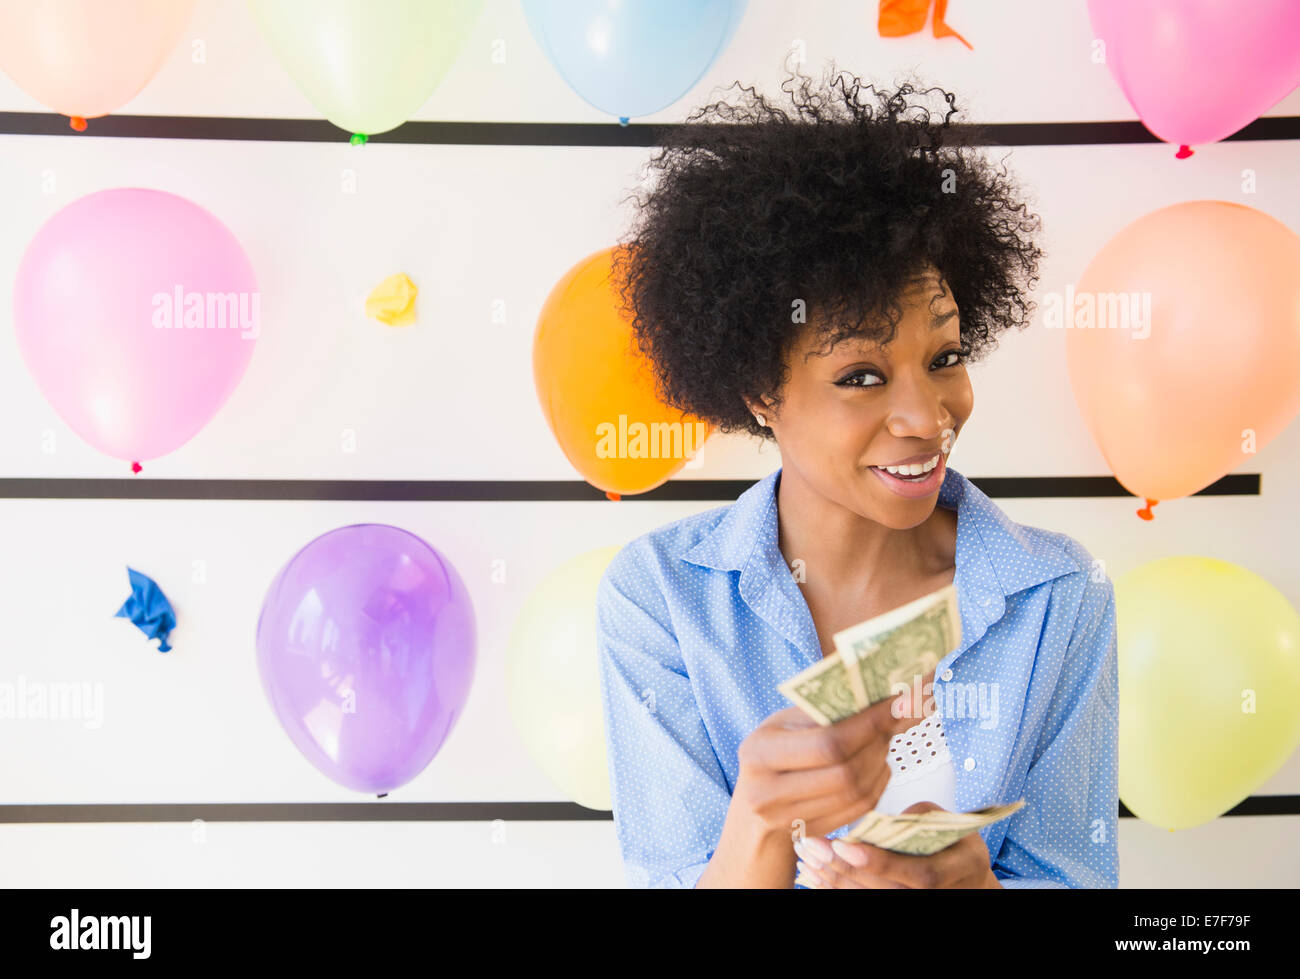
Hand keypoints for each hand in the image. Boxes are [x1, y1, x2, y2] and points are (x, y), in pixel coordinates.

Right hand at [731, 674, 935, 841]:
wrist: (753, 805)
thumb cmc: (774, 750)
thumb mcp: (785, 724)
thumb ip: (824, 710)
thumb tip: (882, 691)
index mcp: (760, 753)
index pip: (827, 743)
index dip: (869, 724)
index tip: (899, 702)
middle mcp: (767, 792)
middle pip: (845, 773)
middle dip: (878, 744)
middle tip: (894, 720)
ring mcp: (787, 821)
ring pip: (856, 793)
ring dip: (881, 764)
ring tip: (884, 740)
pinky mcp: (811, 835)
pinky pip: (858, 811)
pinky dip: (877, 785)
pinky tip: (877, 765)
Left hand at [795, 801, 1001, 888]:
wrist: (966, 879)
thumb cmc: (953, 843)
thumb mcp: (946, 821)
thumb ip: (917, 816)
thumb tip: (879, 821)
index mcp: (958, 868)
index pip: (919, 872)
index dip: (879, 861)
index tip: (843, 842)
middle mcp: (937, 894)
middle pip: (885, 889)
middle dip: (843, 867)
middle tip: (812, 845)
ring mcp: (915, 904)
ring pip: (868, 898)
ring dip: (832, 879)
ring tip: (805, 856)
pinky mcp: (896, 904)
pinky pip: (861, 901)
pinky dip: (834, 888)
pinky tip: (812, 874)